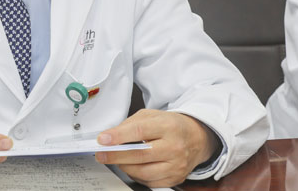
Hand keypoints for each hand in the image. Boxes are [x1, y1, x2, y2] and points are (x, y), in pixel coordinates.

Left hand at [95, 109, 218, 187]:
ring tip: (115, 160)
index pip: (140, 131)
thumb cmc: (171, 125)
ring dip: (124, 167)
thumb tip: (110, 136)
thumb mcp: (152, 115)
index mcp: (168, 126)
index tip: (103, 139)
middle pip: (140, 155)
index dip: (118, 136)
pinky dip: (136, 175)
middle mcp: (174, 147)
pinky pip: (150, 182)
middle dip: (116, 155)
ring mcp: (176, 165)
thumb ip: (131, 124)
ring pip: (143, 172)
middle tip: (101, 154)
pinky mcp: (175, 178)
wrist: (196, 138)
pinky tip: (131, 167)